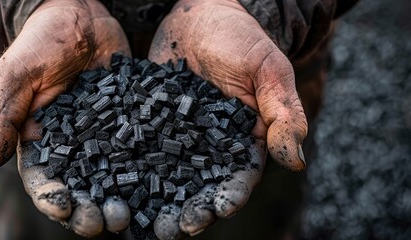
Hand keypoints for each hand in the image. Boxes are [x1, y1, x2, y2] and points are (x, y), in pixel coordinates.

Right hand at [0, 0, 130, 236]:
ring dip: (121, 201)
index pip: (44, 181)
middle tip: (108, 221)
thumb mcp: (19, 74)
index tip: (66, 207)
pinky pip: (142, 152)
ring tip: (132, 214)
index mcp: (40, 142)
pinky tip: (162, 186)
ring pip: (113, 180)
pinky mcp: (131, 126)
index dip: (53, 199)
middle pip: (81, 190)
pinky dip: (151, 173)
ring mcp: (105, 139)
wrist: (81, 16)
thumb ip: (3, 116)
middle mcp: (74, 148)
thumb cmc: (42, 41)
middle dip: (90, 211)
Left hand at [149, 0, 307, 237]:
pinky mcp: (151, 123)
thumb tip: (296, 161)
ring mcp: (178, 136)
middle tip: (170, 230)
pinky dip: (130, 170)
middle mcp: (209, 145)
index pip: (237, 177)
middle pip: (199, 187)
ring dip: (156, 201)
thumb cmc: (241, 38)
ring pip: (167, 176)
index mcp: (243, 140)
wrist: (202, 13)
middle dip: (187, 211)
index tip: (215, 211)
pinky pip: (141, 149)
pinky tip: (114, 184)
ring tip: (141, 221)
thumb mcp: (268, 72)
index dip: (227, 197)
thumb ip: (282, 114)